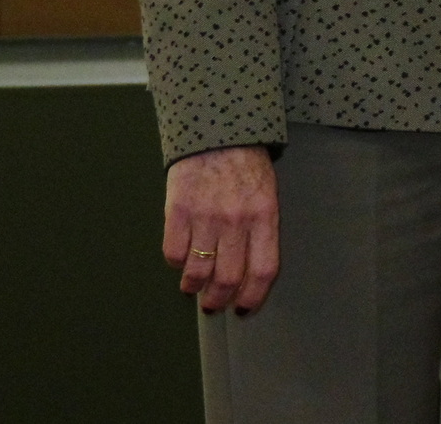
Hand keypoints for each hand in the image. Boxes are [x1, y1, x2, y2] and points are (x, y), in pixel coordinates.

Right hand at [163, 144, 277, 314]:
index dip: (253, 297)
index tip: (243, 308)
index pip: (263, 270)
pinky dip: (176, 263)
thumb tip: (249, 272)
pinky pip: (173, 253)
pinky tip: (181, 258)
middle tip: (213, 305)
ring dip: (194, 287)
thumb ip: (260, 230)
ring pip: (198, 272)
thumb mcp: (267, 194)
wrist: (218, 131)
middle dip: (219, 300)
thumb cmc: (246, 165)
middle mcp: (237, 220)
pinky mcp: (178, 211)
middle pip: (228, 278)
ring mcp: (206, 217)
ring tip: (193, 288)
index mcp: (265, 216)